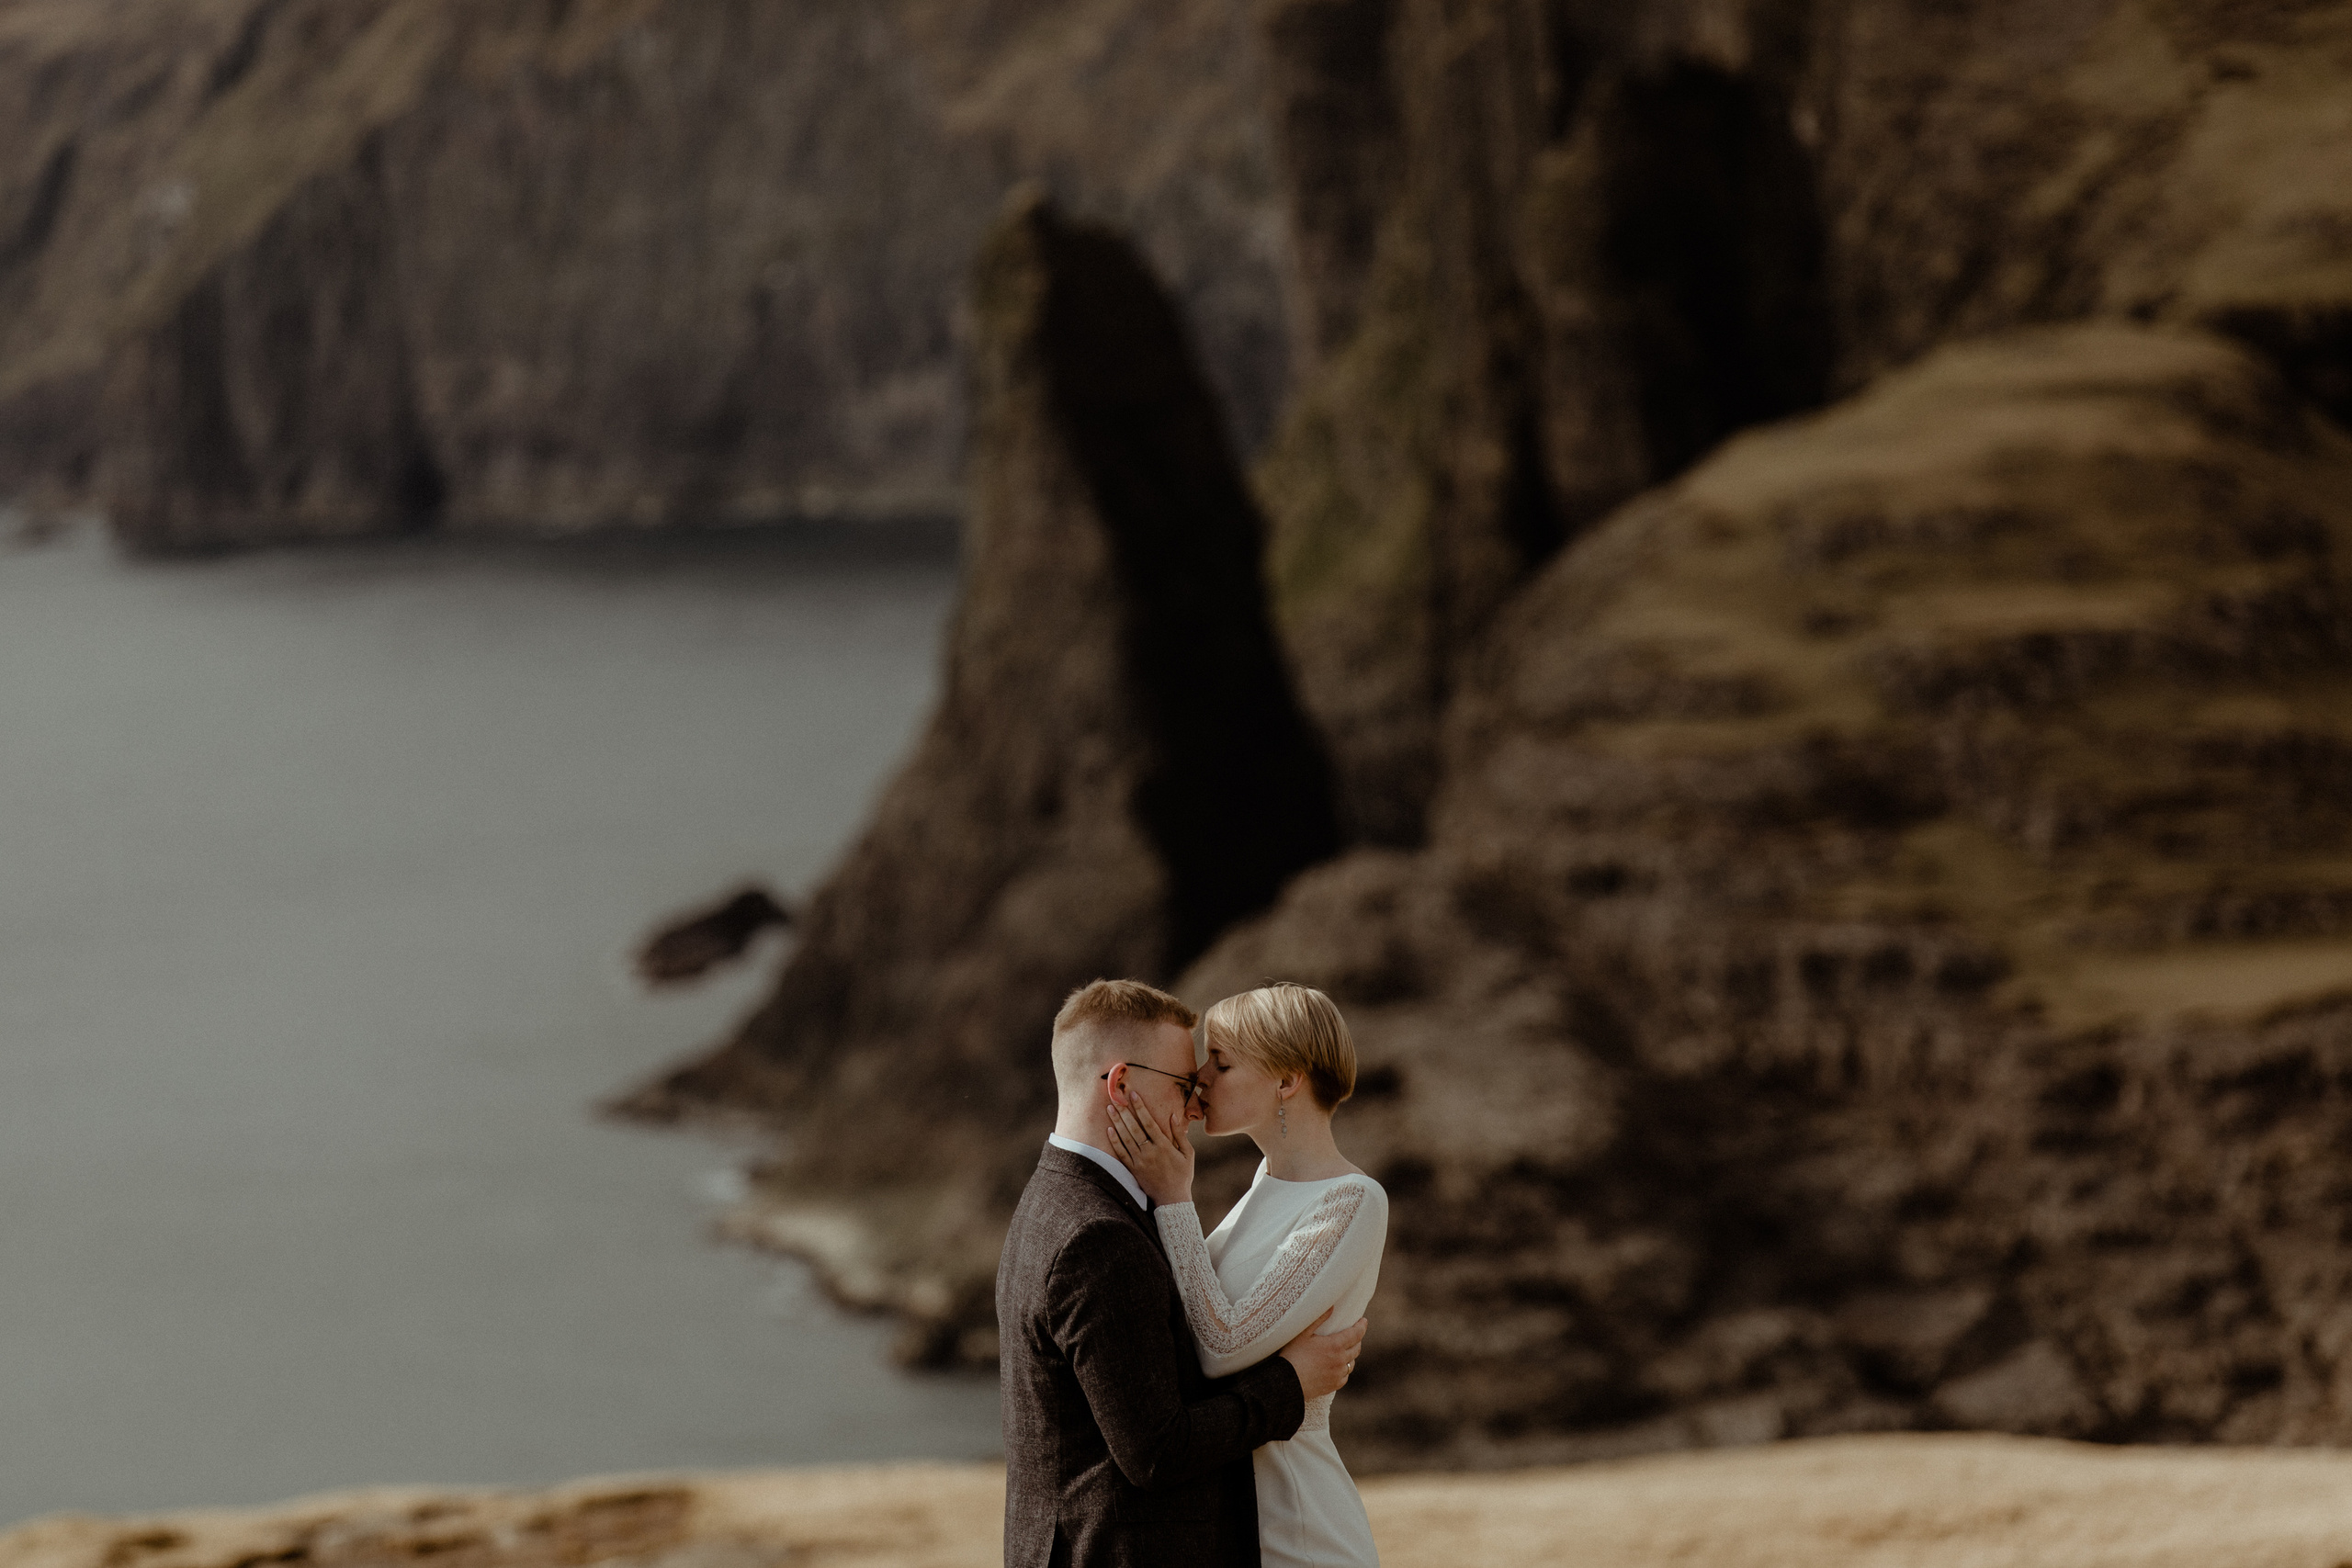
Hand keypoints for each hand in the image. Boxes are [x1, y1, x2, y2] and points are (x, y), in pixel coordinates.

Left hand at [1106, 1086, 1194, 1206]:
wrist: (1172, 1199)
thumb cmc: (1182, 1175)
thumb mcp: (1187, 1154)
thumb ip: (1180, 1134)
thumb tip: (1173, 1116)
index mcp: (1164, 1147)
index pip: (1149, 1123)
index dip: (1141, 1108)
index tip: (1134, 1095)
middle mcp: (1150, 1152)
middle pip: (1134, 1128)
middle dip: (1125, 1111)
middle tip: (1116, 1097)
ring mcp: (1140, 1162)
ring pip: (1125, 1138)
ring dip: (1116, 1122)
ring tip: (1110, 1108)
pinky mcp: (1133, 1170)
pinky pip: (1121, 1153)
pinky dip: (1114, 1141)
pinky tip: (1109, 1130)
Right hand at [1276, 1307, 1366, 1400]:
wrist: (1286, 1382)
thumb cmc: (1292, 1355)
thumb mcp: (1303, 1333)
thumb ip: (1319, 1318)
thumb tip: (1332, 1306)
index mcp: (1335, 1346)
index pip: (1356, 1334)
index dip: (1361, 1326)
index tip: (1363, 1321)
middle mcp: (1340, 1361)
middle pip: (1356, 1348)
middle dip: (1357, 1339)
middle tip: (1353, 1333)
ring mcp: (1338, 1374)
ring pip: (1352, 1363)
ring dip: (1351, 1355)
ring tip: (1345, 1349)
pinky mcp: (1334, 1385)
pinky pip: (1345, 1376)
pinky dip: (1344, 1369)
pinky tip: (1337, 1366)